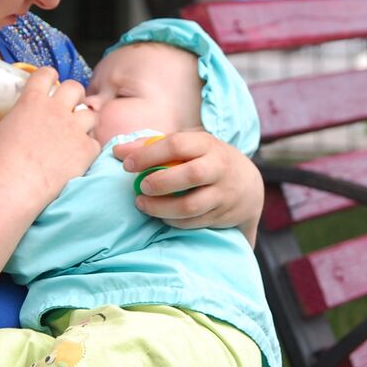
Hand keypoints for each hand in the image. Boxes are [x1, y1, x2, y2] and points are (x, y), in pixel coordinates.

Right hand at [0, 67, 98, 206]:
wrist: (14, 187)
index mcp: (32, 101)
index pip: (46, 74)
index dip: (49, 76)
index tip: (50, 81)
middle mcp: (56, 110)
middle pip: (75, 88)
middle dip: (75, 94)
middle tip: (71, 105)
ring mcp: (74, 129)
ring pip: (91, 113)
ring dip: (85, 120)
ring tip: (79, 130)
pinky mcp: (86, 150)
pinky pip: (95, 142)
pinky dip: (89, 147)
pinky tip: (81, 155)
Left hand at [113, 131, 262, 239]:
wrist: (248, 185)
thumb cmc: (206, 160)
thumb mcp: (188, 146)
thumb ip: (153, 146)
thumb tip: (118, 151)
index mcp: (207, 144)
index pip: (177, 145)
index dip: (149, 155)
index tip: (127, 165)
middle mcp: (218, 168)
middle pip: (191, 175)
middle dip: (161, 182)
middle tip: (140, 187)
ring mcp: (223, 193)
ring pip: (191, 205)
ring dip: (162, 208)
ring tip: (142, 205)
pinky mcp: (222, 215)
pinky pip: (194, 222)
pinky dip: (173, 221)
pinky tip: (160, 215)